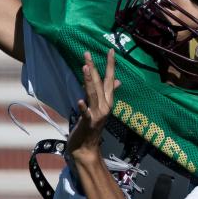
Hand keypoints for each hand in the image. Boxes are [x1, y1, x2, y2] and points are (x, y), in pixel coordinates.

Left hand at [67, 49, 120, 164]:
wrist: (86, 148)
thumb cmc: (91, 127)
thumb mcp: (100, 108)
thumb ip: (107, 93)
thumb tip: (117, 81)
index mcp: (107, 101)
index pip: (110, 79)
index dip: (110, 65)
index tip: (110, 50)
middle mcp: (104, 106)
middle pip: (99, 84)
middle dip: (94, 68)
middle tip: (87, 53)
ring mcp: (97, 115)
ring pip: (93, 94)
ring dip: (88, 80)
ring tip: (85, 67)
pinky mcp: (88, 123)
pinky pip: (86, 114)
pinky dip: (83, 107)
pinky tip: (79, 100)